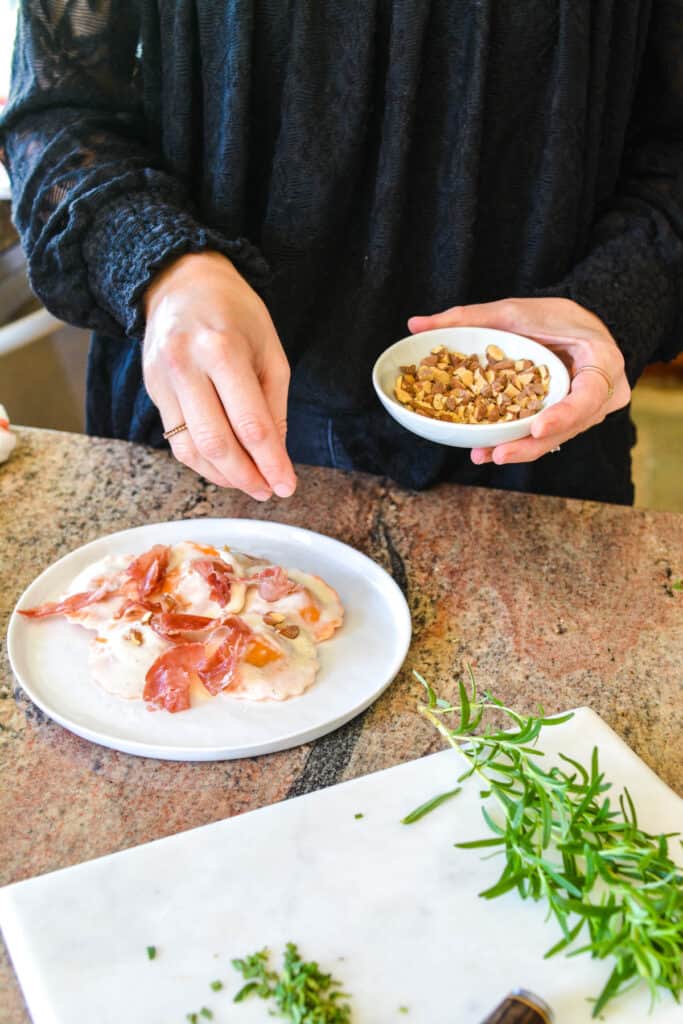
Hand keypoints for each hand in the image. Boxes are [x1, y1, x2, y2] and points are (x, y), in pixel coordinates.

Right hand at [142, 251, 295, 499]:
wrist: (180, 281)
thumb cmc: (234, 312)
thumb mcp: (270, 348)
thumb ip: (274, 404)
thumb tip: (276, 455)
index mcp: (223, 349)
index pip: (251, 423)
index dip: (271, 462)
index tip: (286, 486)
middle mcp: (186, 366)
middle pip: (216, 442)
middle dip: (246, 476)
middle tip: (267, 490)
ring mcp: (163, 380)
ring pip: (191, 449)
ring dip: (223, 476)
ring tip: (249, 484)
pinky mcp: (152, 391)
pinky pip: (176, 441)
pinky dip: (202, 462)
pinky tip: (225, 468)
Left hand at [407, 297, 630, 464]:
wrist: (578, 327)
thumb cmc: (553, 316)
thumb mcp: (514, 310)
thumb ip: (468, 318)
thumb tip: (415, 324)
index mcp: (602, 360)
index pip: (589, 394)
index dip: (565, 414)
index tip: (537, 427)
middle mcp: (603, 393)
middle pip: (568, 426)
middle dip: (531, 443)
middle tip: (498, 453)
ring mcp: (589, 411)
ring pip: (557, 437)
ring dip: (521, 448)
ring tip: (485, 455)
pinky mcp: (571, 421)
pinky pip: (548, 435)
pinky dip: (521, 441)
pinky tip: (490, 450)